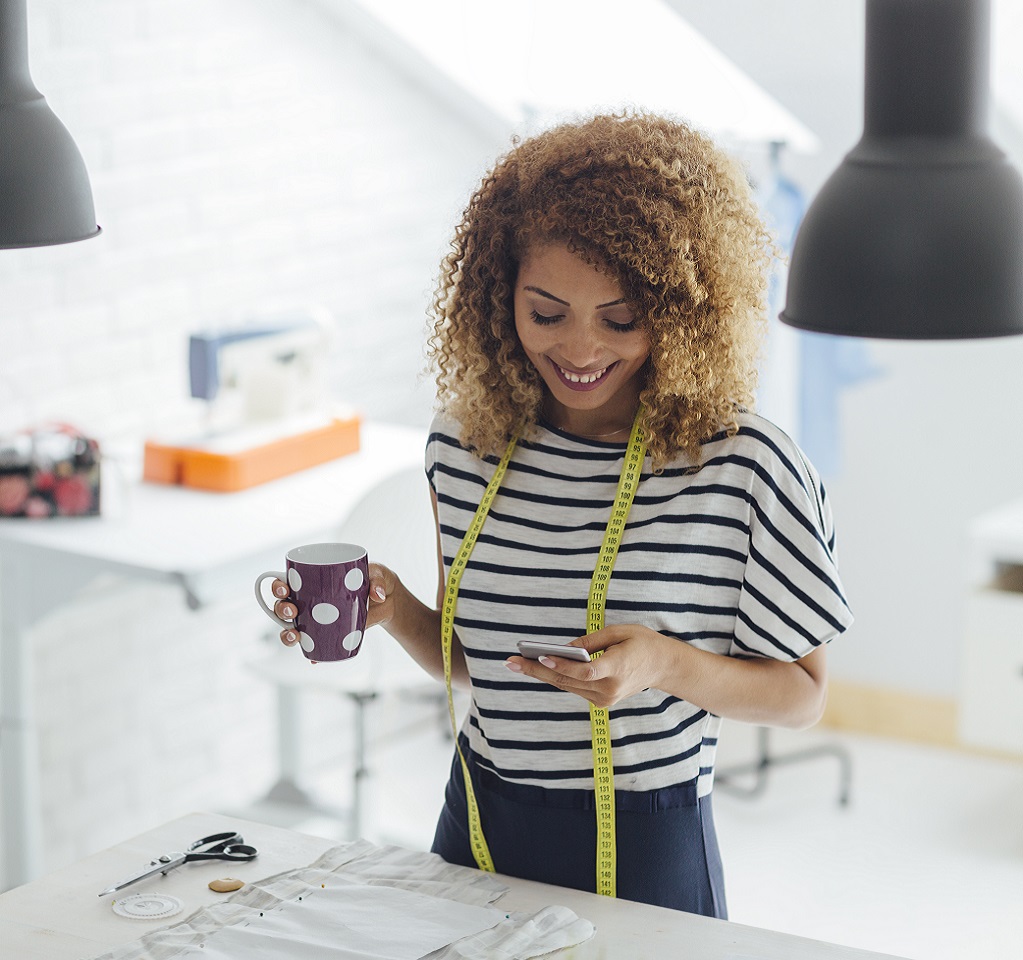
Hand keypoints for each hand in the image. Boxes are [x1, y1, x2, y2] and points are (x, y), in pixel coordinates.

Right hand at [272, 562, 393, 648]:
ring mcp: (318, 618)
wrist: (389, 600)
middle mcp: (310, 599)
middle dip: (281, 610)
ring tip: (296, 636)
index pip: (287, 581)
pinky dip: (312, 652)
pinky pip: (315, 644)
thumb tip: (377, 594)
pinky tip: (313, 658)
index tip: (283, 589)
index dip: (278, 586)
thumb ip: (378, 579)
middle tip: (292, 612)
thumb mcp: (378, 573)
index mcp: (315, 579)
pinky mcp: (330, 633)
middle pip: (284, 606)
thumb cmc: (376, 579)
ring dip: (288, 634)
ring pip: (292, 627)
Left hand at [504, 624, 679, 707]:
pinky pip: (573, 687)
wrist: (663, 666)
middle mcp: (610, 688)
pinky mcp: (601, 702)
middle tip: (510, 662)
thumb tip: (564, 648)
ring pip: (566, 685)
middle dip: (536, 670)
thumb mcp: (620, 632)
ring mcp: (605, 699)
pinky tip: (536, 667)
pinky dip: (556, 676)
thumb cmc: (642, 643)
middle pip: (567, 680)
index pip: (585, 670)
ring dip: (540, 674)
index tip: (542, 655)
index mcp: (618, 668)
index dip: (562, 664)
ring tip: (515, 663)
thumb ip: (591, 641)